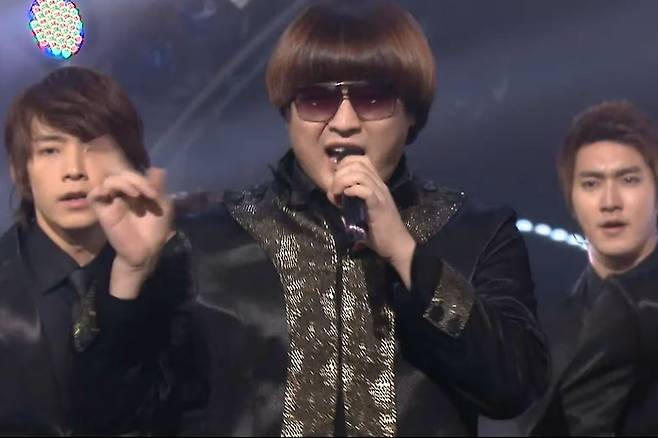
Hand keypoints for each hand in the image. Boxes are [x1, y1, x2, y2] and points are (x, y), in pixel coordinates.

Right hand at [88, 168, 173, 298]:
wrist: (145, 252)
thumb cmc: (155, 230)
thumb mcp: (163, 206)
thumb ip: (158, 187)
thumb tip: (158, 168)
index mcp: (136, 190)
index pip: (134, 174)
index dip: (143, 178)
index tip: (155, 194)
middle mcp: (122, 193)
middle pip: (121, 173)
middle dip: (136, 179)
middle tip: (149, 193)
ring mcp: (111, 201)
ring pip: (109, 180)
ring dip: (123, 182)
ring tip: (136, 195)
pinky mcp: (102, 211)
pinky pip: (94, 194)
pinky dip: (102, 190)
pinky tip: (114, 196)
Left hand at [327, 155, 414, 287]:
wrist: (397, 246)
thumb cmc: (380, 233)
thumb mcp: (363, 213)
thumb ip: (352, 204)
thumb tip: (336, 200)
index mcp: (377, 184)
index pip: (360, 160)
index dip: (344, 166)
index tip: (335, 182)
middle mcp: (380, 185)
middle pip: (357, 162)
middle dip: (339, 173)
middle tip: (334, 190)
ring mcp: (380, 194)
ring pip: (359, 174)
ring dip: (342, 182)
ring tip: (336, 196)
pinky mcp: (378, 205)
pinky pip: (363, 189)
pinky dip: (350, 191)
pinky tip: (345, 200)